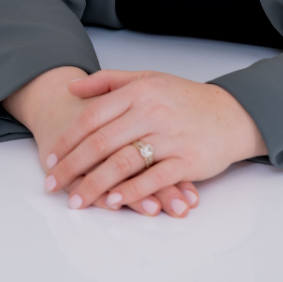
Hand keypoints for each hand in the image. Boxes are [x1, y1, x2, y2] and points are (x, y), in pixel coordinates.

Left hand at [2, 66, 200, 218]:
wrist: (232, 114)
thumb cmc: (186, 99)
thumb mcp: (149, 79)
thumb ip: (109, 81)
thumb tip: (72, 87)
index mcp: (140, 90)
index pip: (93, 116)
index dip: (68, 140)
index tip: (50, 158)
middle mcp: (153, 111)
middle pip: (102, 141)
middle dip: (72, 166)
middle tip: (53, 185)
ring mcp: (170, 136)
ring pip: (122, 162)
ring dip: (94, 185)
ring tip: (76, 201)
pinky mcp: (187, 160)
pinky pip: (153, 178)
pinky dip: (130, 192)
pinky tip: (112, 202)